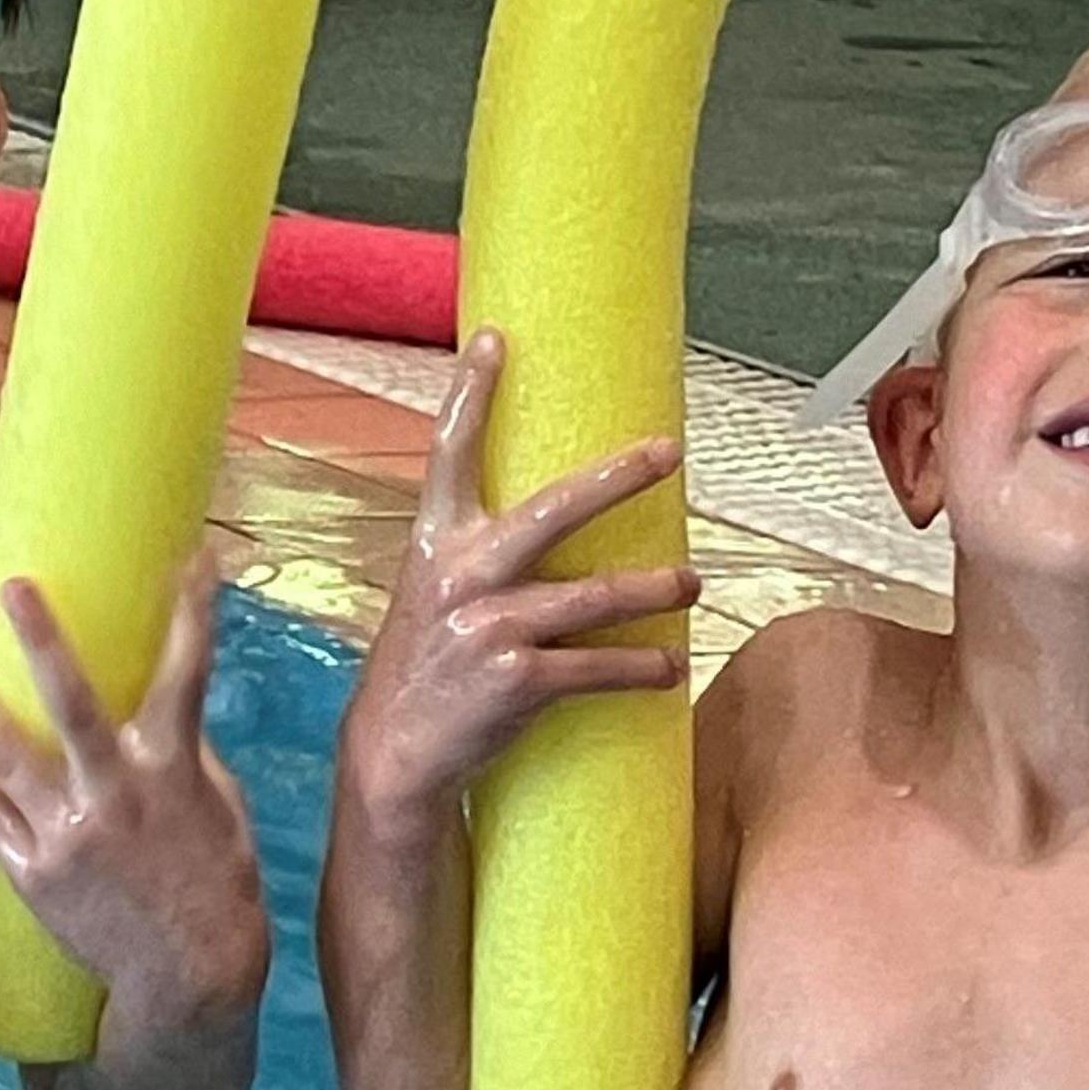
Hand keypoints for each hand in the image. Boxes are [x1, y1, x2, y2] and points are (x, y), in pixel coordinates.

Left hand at [0, 558, 269, 1019]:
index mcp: (171, 770)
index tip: (195, 557)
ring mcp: (69, 833)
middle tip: (10, 584)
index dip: (195, 614)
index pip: (187, 675)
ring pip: (5, 757)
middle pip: (72, 702)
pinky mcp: (36, 874)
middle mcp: (115, 793)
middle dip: (42, 638)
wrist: (189, 976)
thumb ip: (186, 756)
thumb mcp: (220, 811)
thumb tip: (156, 713)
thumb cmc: (216, 886)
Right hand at [340, 329, 693, 839]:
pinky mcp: (517, 681)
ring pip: (594, 597)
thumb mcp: (435, 591)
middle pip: (551, 511)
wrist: (397, 750)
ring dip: (654, 589)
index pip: (450, 452)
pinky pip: (598, 667)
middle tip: (669, 453)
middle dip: (617, 477)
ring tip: (690, 582)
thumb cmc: (428, 661)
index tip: (495, 339)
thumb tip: (548, 511)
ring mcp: (488, 628)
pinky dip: (643, 667)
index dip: (470, 393)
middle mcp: (460, 575)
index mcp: (435, 542)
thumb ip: (478, 550)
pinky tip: (670, 666)